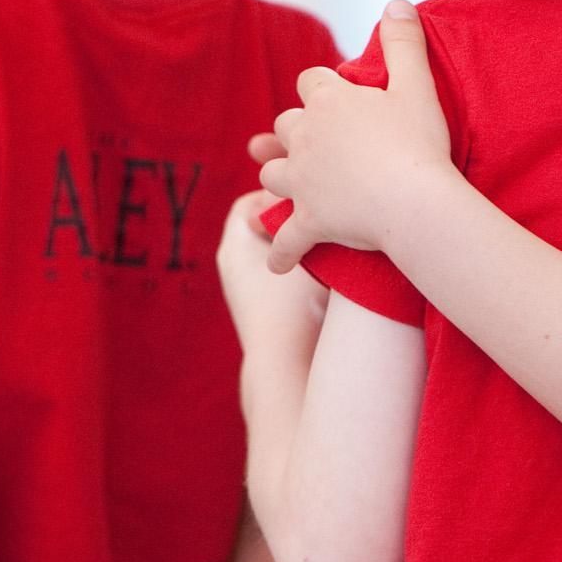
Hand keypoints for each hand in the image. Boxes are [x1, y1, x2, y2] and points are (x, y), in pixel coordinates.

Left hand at [218, 192, 326, 357]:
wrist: (286, 364)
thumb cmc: (299, 306)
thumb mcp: (314, 253)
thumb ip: (316, 223)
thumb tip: (330, 202)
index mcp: (235, 245)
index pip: (250, 203)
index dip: (279, 197)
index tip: (307, 200)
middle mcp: (231, 266)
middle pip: (258, 228)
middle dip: (288, 222)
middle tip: (318, 219)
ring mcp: (241, 292)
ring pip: (267, 255)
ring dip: (293, 248)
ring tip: (325, 248)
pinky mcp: (255, 312)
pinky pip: (271, 279)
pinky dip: (291, 272)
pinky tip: (321, 277)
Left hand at [261, 1, 452, 271]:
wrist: (415, 201)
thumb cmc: (420, 144)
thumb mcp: (417, 85)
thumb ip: (404, 42)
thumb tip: (397, 2)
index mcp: (329, 101)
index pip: (310, 81)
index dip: (321, 88)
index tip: (336, 99)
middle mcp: (306, 137)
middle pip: (284, 127)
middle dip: (294, 134)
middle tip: (311, 145)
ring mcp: (303, 181)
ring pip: (273, 175)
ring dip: (280, 180)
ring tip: (290, 189)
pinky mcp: (308, 221)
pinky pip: (285, 240)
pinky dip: (281, 253)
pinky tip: (278, 263)